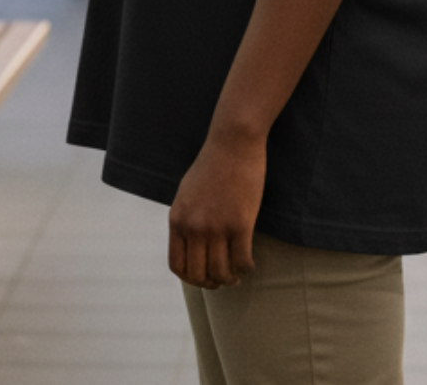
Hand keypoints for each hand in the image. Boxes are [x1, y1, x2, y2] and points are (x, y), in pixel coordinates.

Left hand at [168, 130, 265, 288]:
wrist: (233, 142)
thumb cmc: (212, 164)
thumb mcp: (187, 193)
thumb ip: (185, 219)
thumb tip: (190, 246)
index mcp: (178, 219)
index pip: (177, 266)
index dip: (191, 279)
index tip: (203, 277)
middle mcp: (194, 227)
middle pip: (199, 275)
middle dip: (211, 283)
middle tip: (223, 279)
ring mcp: (217, 226)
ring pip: (221, 272)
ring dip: (231, 278)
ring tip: (237, 274)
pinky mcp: (241, 223)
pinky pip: (242, 260)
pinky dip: (246, 268)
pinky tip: (249, 264)